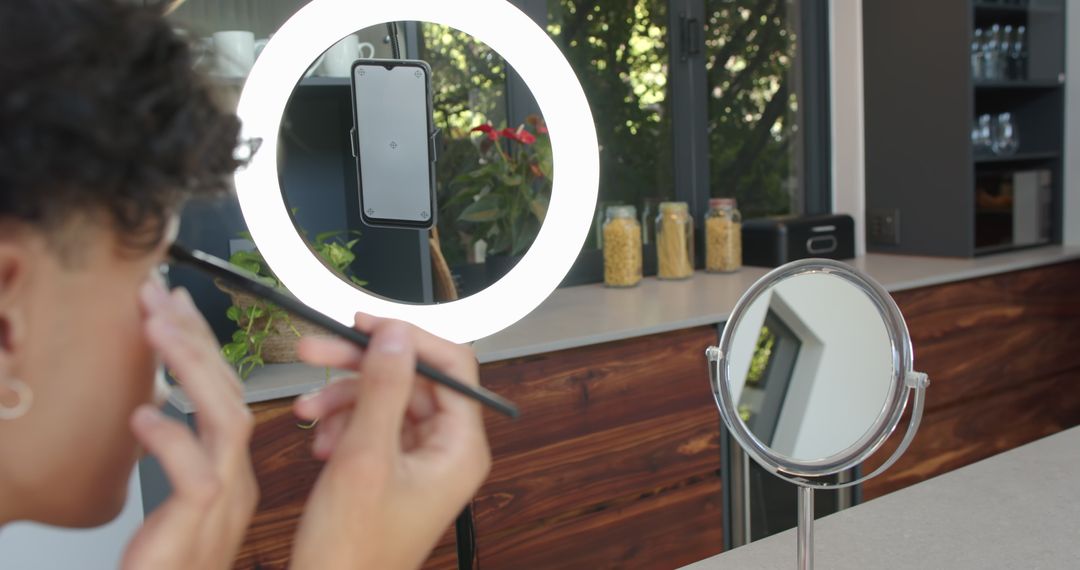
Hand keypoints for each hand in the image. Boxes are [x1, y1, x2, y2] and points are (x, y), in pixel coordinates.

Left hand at [122, 279, 257, 569]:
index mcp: (233, 470)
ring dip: (191, 369)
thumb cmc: (164, 564)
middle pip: (231, 395)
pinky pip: (197, 475)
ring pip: (225, 422)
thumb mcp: (172, 496)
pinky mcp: (199, 526)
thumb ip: (174, 450)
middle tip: (160, 297)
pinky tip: (142, 415)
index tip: (173, 305)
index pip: (226, 392)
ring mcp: (225, 502)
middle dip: (196, 339)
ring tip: (155, 330)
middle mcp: (237, 480)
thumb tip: (154, 399)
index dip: (202, 344)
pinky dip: (170, 439)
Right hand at [290, 314, 490, 569]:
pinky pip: (373, 424)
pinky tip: (320, 439)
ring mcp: (422, 460)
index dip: (408, 337)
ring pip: (387, 398)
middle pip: (411, 378)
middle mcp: (449, 450)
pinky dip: (343, 423)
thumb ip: (382, 388)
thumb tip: (396, 334)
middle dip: (360, 366)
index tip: (365, 324)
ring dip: (344, 397)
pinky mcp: (396, 468)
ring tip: (310, 412)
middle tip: (316, 349)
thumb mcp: (363, 457)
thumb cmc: (352, 552)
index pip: (452, 365)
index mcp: (461, 448)